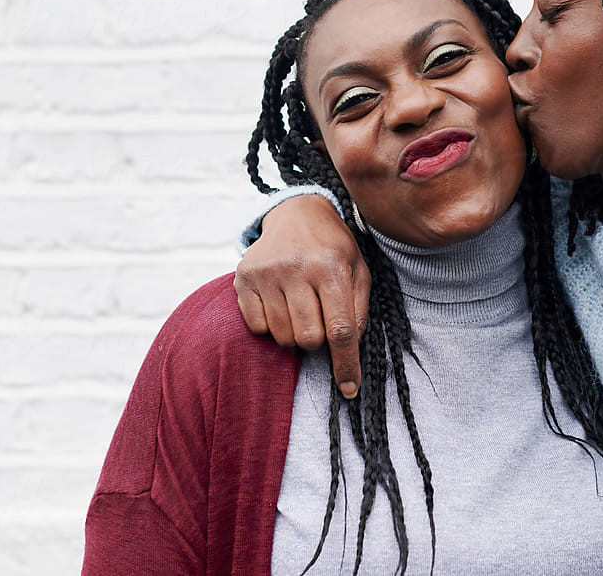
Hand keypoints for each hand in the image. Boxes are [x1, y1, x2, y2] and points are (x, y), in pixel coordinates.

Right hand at [233, 194, 369, 398]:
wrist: (296, 213)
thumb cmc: (333, 247)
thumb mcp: (359, 270)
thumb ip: (359, 309)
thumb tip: (350, 348)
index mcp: (329, 266)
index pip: (340, 328)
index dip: (346, 364)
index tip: (349, 389)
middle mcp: (296, 268)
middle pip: (308, 338)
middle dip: (318, 341)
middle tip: (320, 320)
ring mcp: (266, 273)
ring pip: (282, 336)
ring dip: (295, 334)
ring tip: (301, 309)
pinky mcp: (243, 278)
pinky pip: (257, 327)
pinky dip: (271, 325)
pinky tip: (280, 304)